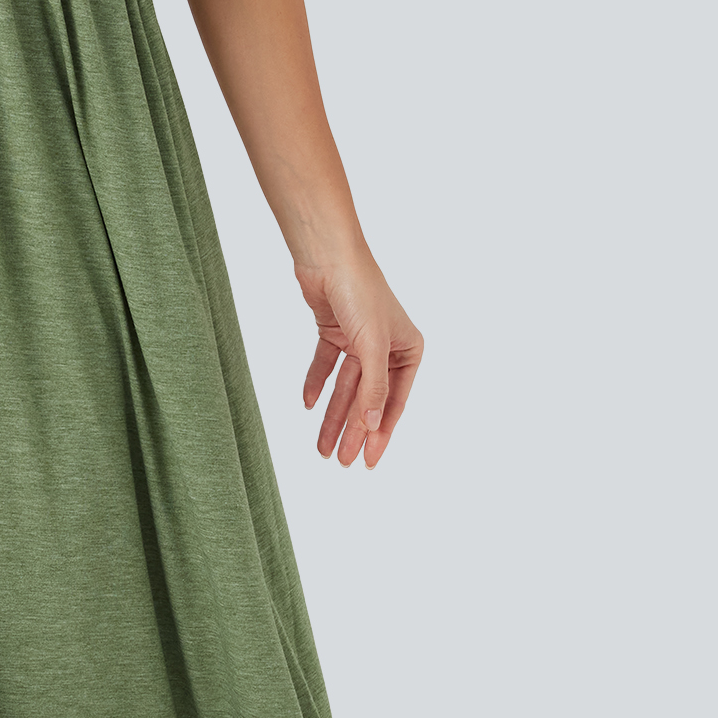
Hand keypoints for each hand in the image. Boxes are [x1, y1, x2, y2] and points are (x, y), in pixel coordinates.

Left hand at [297, 256, 421, 468]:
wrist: (328, 257)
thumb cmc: (361, 292)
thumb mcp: (372, 346)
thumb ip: (374, 387)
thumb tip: (374, 425)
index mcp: (408, 349)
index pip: (393, 401)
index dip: (380, 433)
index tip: (368, 460)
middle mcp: (386, 347)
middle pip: (367, 399)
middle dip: (353, 430)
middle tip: (341, 460)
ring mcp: (359, 341)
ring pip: (345, 388)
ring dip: (333, 416)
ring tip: (322, 447)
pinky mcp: (334, 333)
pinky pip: (326, 367)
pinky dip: (317, 384)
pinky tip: (309, 406)